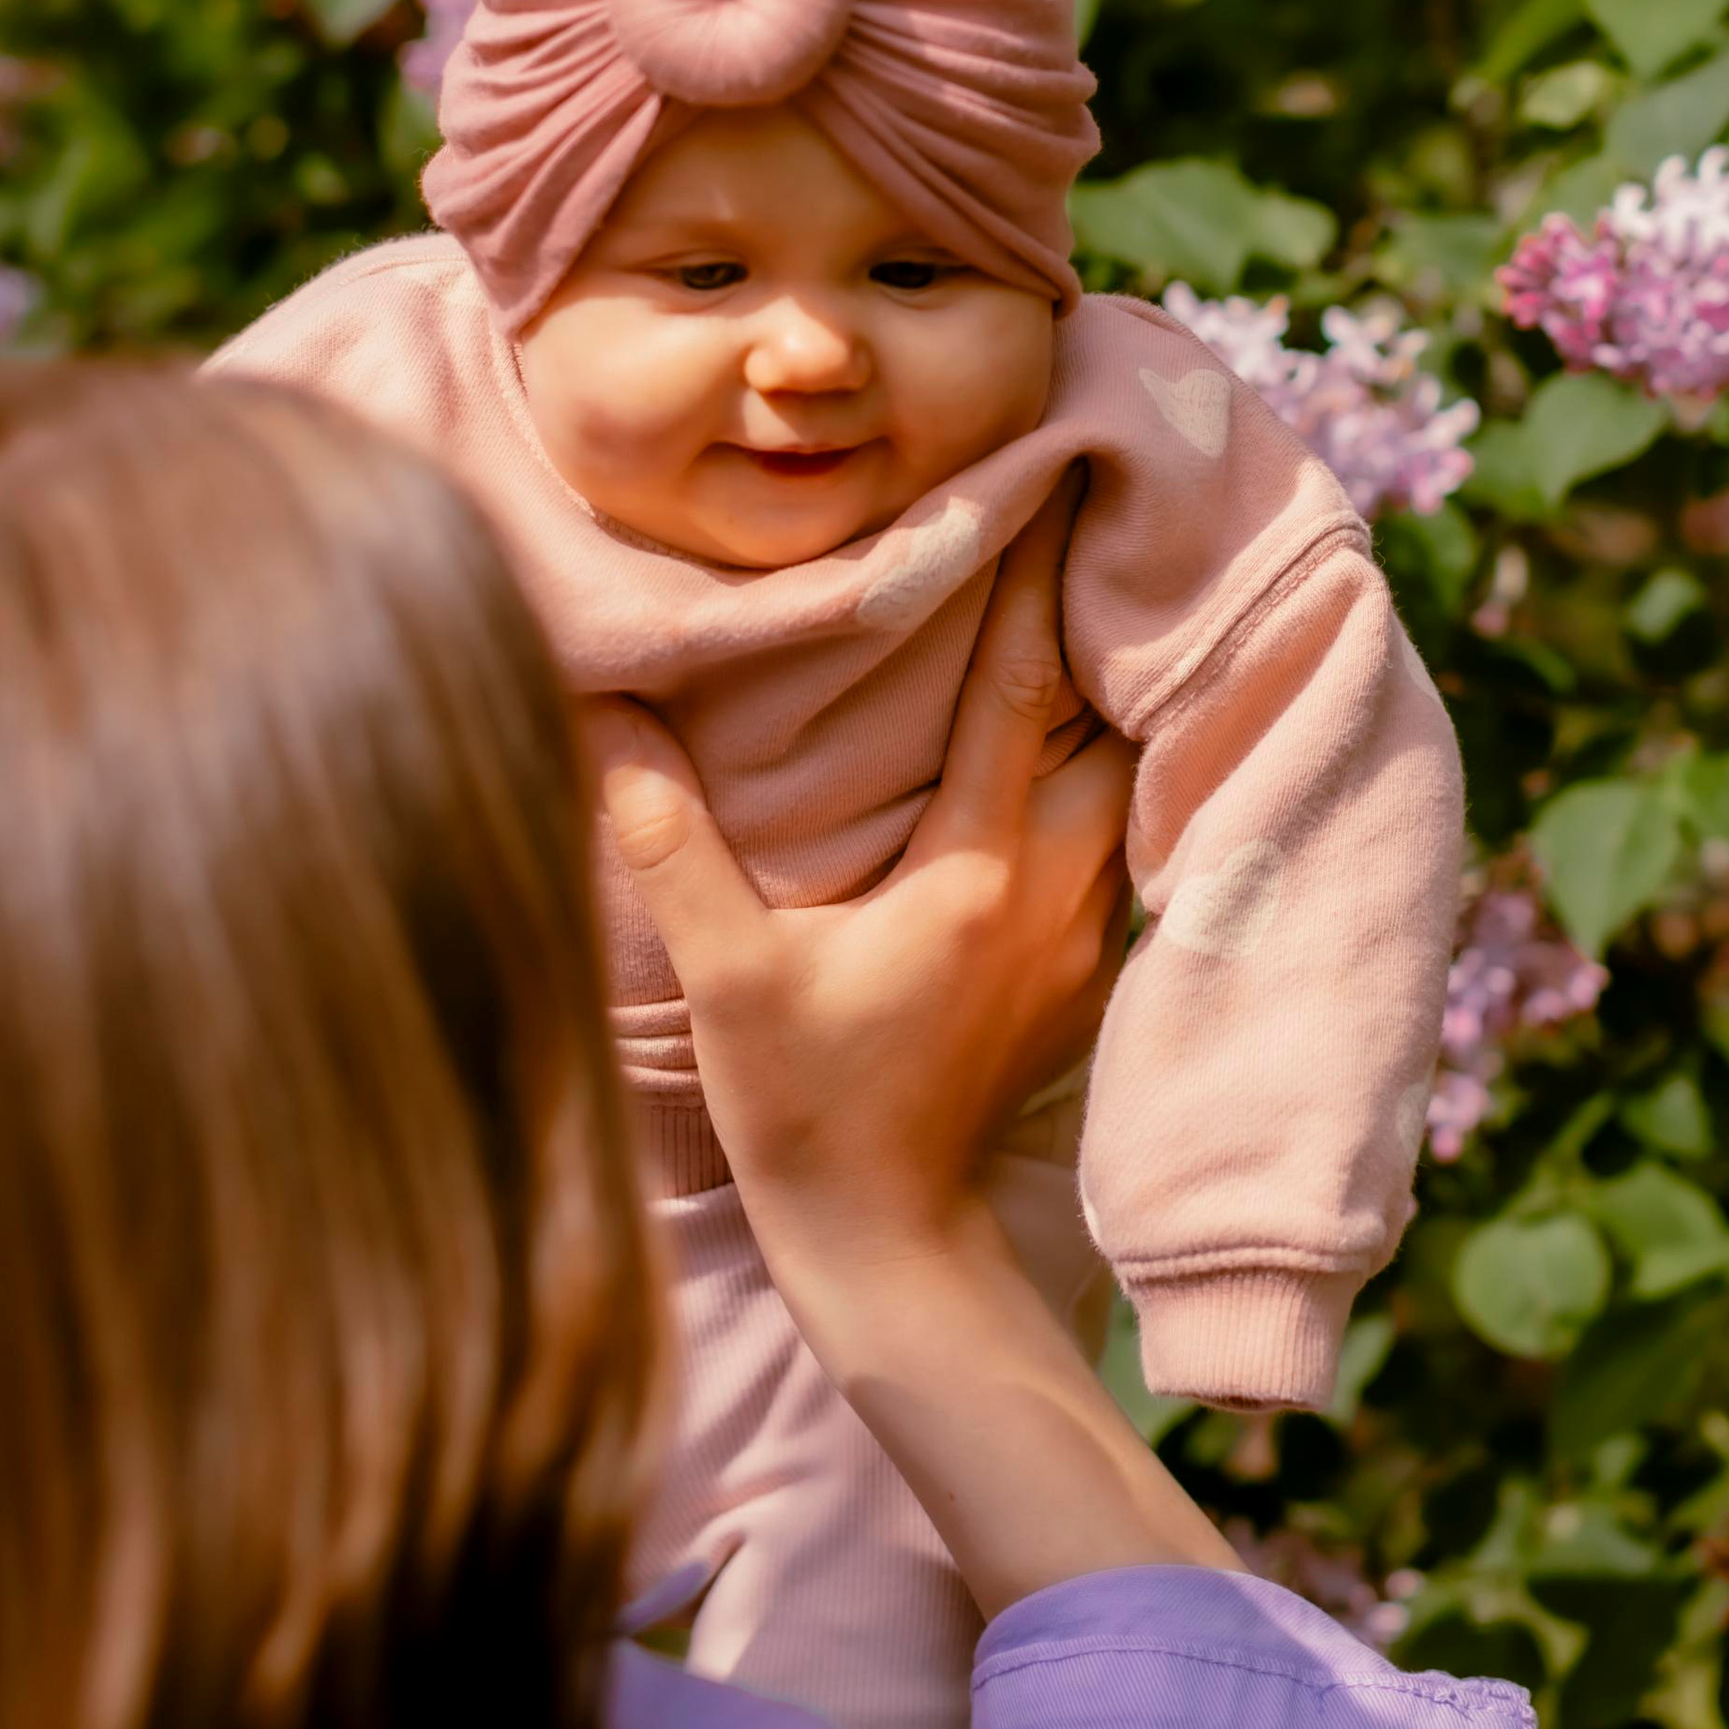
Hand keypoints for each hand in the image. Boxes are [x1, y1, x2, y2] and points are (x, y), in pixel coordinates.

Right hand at [591, 483, 1133, 1273]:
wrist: (895, 1247)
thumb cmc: (811, 1116)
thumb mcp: (728, 982)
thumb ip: (671, 847)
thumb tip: (606, 720)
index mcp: (979, 871)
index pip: (1021, 687)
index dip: (1032, 577)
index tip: (1046, 480)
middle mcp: (1055, 886)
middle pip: (1105, 712)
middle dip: (1096, 611)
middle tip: (1085, 508)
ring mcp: (1083, 928)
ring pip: (1122, 770)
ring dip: (1105, 688)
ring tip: (1089, 594)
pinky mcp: (1084, 966)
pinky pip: (1115, 829)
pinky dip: (1103, 764)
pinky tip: (1079, 728)